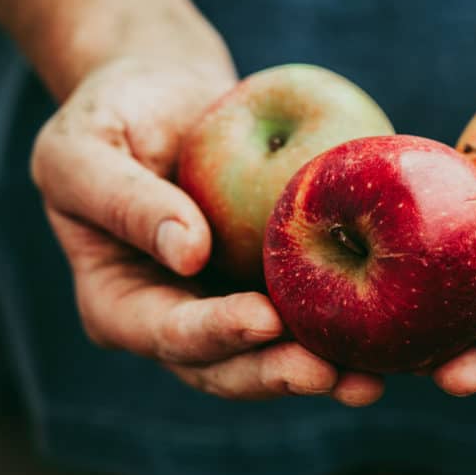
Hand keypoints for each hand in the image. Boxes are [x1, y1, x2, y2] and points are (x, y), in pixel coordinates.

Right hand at [31, 57, 383, 404]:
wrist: (163, 94)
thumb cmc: (110, 115)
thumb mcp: (83, 149)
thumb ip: (124, 200)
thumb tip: (188, 252)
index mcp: (120, 303)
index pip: (166, 332)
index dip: (214, 333)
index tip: (262, 319)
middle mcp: (177, 316)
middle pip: (227, 365)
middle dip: (278, 373)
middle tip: (332, 374)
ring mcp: (227, 303)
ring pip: (274, 352)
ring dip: (322, 369)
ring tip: (372, 380)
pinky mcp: (271, 279)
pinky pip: (309, 307)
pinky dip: (347, 324)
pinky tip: (392, 330)